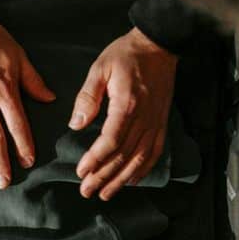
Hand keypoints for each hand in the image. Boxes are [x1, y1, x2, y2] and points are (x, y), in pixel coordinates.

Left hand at [71, 27, 177, 200]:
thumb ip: (87, 97)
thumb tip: (76, 124)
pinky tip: (132, 181)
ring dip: (122, 179)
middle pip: (123, 156)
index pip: (111, 140)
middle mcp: (144, 118)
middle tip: (86, 191)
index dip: (96, 159)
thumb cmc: (126, 55)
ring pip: (139, 159)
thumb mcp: (100, 68)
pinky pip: (155, 152)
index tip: (81, 171)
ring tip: (105, 194)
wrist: (159, 45)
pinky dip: (144, 169)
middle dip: (104, 176)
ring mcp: (156, 122)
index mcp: (127, 105)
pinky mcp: (162, 123)